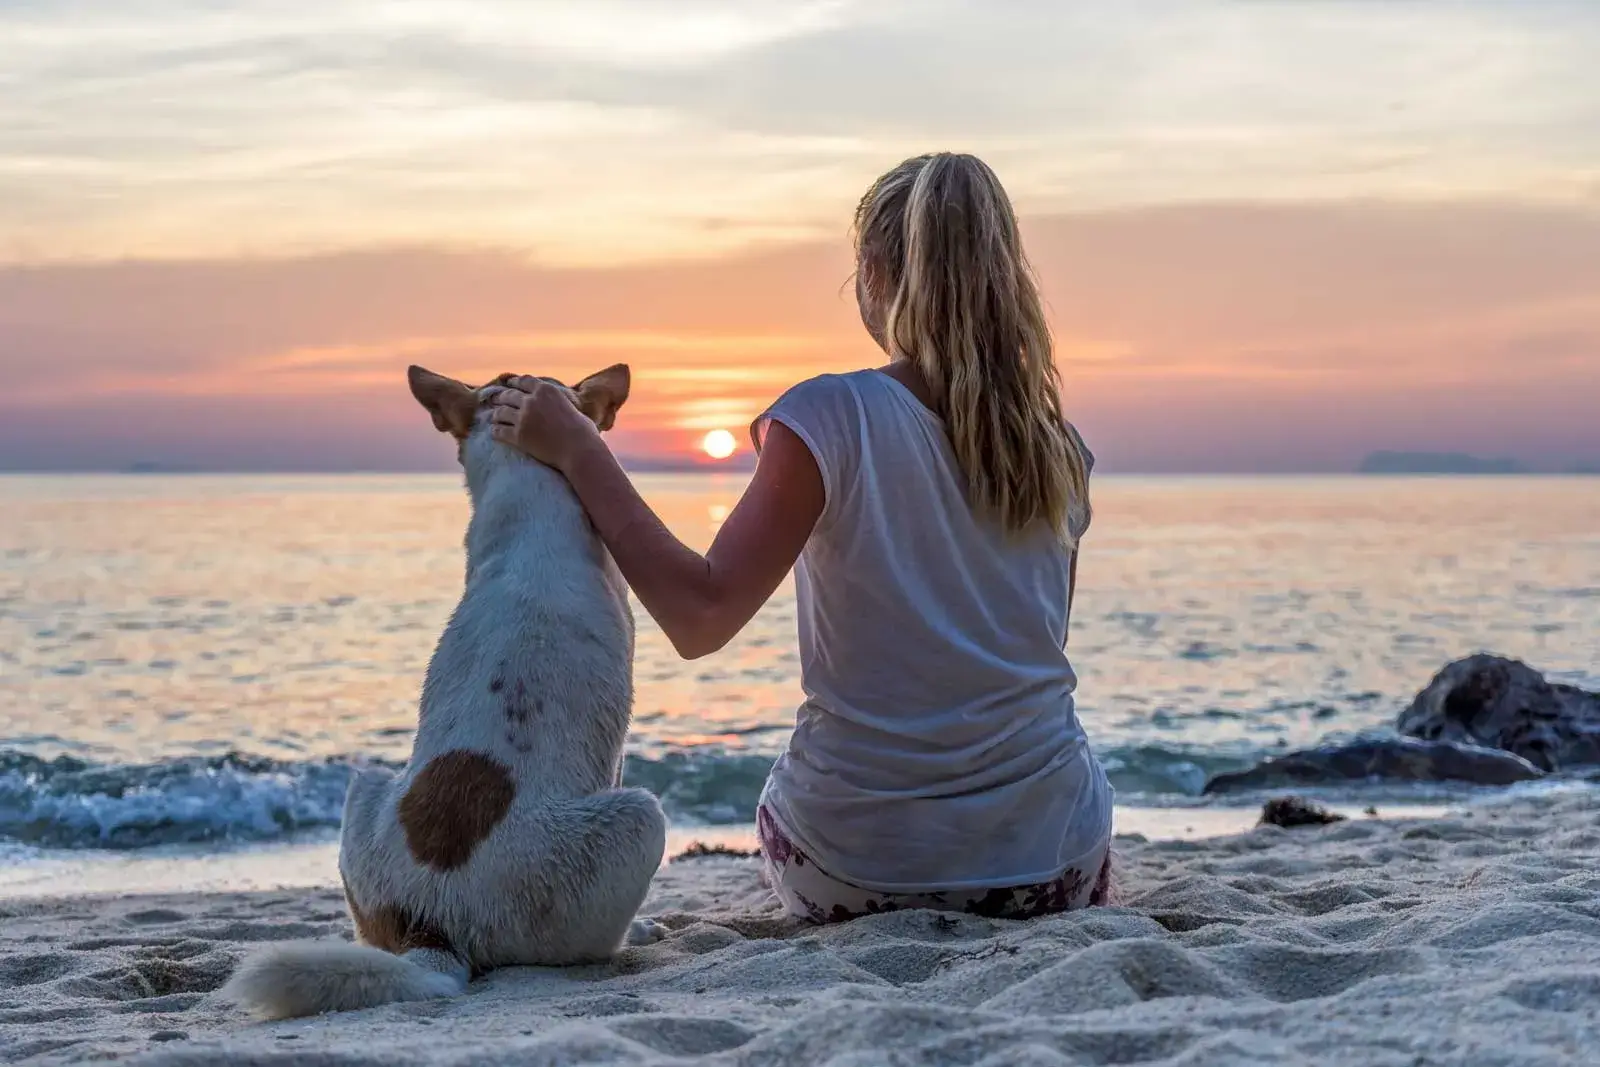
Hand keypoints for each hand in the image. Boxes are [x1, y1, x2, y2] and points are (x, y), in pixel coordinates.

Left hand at [486, 377, 600, 471]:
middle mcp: (531, 401)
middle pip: (508, 395)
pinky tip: (495, 432)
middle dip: (501, 398)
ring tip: (494, 417)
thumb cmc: (583, 432)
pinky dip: (496, 431)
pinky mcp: (518, 435)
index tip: (509, 384)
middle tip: (497, 401)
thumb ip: (560, 403)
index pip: (524, 381)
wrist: (579, 450)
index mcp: (546, 390)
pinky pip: (499, 431)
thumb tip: (563, 407)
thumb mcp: (572, 407)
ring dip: (496, 414)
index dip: (515, 382)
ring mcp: (523, 418)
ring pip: (500, 412)